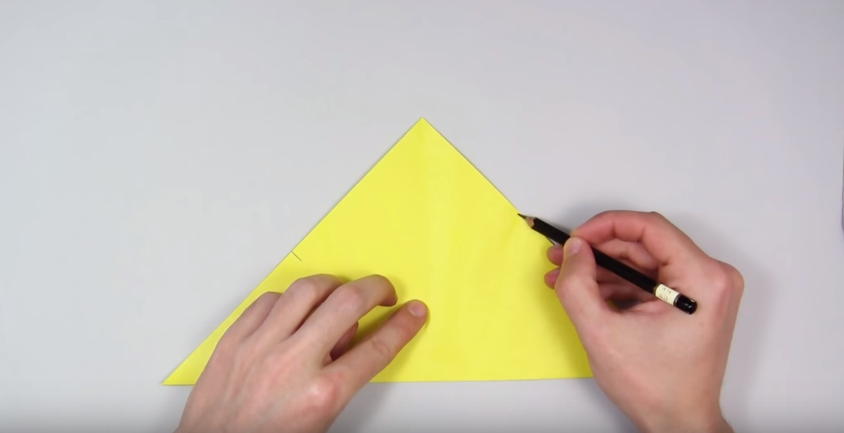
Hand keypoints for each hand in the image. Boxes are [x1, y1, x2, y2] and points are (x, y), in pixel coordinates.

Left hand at [175, 274, 427, 432]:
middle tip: (383, 293)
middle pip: (348, 303)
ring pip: (307, 289)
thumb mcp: (322, 420)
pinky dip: (290, 298)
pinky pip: (269, 299)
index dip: (402, 325)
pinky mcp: (234, 339)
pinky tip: (297, 308)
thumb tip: (350, 338)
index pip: (377, 346)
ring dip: (333, 285)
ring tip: (340, 293)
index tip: (412, 312)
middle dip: (376, 289)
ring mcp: (259, 347)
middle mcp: (292, 364)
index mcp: (321, 395)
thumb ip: (342, 378)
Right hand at [544, 211, 742, 432]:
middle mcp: (710, 277)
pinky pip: (649, 278)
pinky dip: (617, 283)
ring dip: (603, 268)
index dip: (605, 227)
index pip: (650, 228)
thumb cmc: (656, 389)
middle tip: (563, 257)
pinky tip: (587, 291)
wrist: (679, 423)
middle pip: (644, 244)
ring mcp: (703, 289)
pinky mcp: (691, 300)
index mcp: (702, 279)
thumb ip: (578, 285)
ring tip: (566, 277)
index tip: (576, 238)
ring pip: (643, 261)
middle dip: (598, 250)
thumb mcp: (602, 333)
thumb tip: (573, 250)